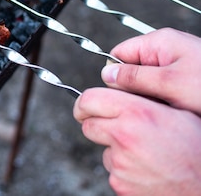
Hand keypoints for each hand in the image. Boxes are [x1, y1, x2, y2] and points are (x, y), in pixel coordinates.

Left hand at [74, 87, 200, 195]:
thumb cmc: (196, 148)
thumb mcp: (176, 113)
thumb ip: (143, 100)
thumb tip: (119, 90)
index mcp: (137, 112)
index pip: (88, 99)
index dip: (84, 103)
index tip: (85, 107)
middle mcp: (123, 136)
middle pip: (88, 125)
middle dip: (97, 125)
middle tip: (114, 128)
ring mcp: (120, 162)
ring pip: (103, 149)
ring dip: (114, 149)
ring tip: (144, 153)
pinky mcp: (119, 183)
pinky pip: (113, 170)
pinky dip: (124, 169)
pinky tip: (146, 169)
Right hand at [102, 28, 200, 114]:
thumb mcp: (169, 83)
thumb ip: (135, 77)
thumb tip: (106, 74)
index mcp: (160, 41)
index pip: (119, 54)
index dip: (116, 75)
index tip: (125, 94)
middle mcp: (167, 49)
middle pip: (133, 69)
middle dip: (138, 89)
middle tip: (154, 104)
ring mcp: (178, 63)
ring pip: (149, 82)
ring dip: (155, 97)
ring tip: (172, 107)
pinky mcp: (187, 76)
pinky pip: (165, 89)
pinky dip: (169, 100)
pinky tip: (179, 108)